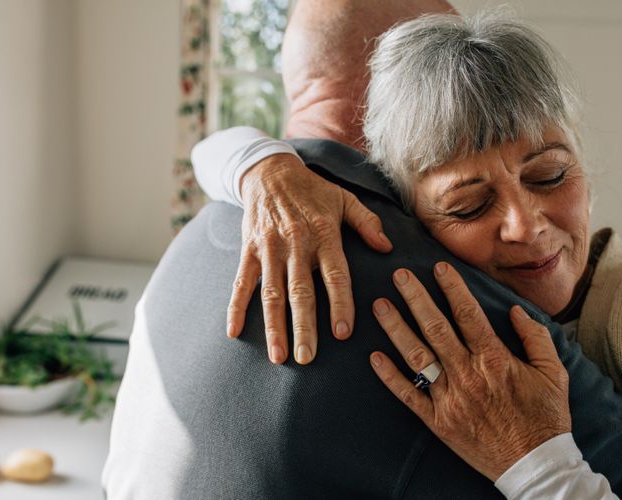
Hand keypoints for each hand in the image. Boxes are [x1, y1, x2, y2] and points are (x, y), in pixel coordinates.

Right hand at [229, 153, 392, 364]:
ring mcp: (269, 249)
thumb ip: (367, 223)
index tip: (342, 333)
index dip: (339, 303)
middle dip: (303, 326)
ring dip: (273, 325)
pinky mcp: (249, 250)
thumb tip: (387, 247)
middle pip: (300, 290)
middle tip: (306, 357)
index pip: (334, 274)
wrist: (269, 172)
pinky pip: (241, 282)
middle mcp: (295, 244)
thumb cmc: (313, 190)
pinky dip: (236, 307)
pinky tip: (234, 332)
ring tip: (278, 355)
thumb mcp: (345, 199)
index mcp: (323, 234)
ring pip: (270, 292)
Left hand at [369, 263, 570, 480]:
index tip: (438, 267)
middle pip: (435, 328)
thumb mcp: (554, 373)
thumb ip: (536, 338)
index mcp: (495, 360)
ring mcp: (450, 399)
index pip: (468, 314)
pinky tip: (374, 356)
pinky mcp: (438, 422)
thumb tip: (515, 310)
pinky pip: (408, 395)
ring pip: (416, 356)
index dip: (452, 287)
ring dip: (396, 328)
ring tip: (379, 305)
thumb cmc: (546, 418)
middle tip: (398, 275)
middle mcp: (468, 375)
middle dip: (415, 298)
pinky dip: (389, 376)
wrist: (534, 465)